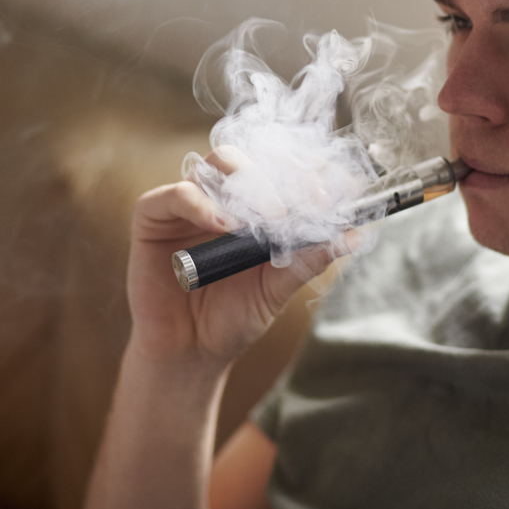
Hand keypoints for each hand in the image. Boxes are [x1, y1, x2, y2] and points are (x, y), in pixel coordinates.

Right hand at [125, 148, 334, 367]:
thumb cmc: (233, 317)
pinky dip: (204, 205)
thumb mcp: (278, 289)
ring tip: (272, 219)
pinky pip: (179, 194)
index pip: (286, 169)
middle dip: (289, 174)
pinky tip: (226, 227)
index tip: (344, 186)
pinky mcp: (154, 216)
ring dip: (253, 183)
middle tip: (312, 202)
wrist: (190, 352)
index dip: (314, 171)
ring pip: (222, 162)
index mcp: (255, 206)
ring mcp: (190, 201)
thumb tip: (354, 236)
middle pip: (257, 156)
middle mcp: (224, 195)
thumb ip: (308, 259)